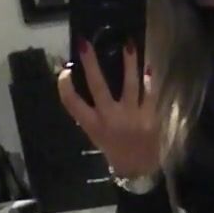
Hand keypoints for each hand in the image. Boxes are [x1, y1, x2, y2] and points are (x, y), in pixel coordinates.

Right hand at [57, 41, 160, 182]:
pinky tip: (148, 67)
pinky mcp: (149, 116)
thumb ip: (90, 114)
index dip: (65, 85)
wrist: (139, 169)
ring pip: (129, 84)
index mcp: (92, 125)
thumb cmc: (113, 150)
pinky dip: (148, 80)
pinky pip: (149, 93)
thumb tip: (84, 84)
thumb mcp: (96, 134)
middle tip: (85, 43)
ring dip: (128, 63)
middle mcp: (109, 119)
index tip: (64, 69)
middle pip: (98, 86)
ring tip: (128, 44)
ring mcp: (131, 116)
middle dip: (91, 63)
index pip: (72, 102)